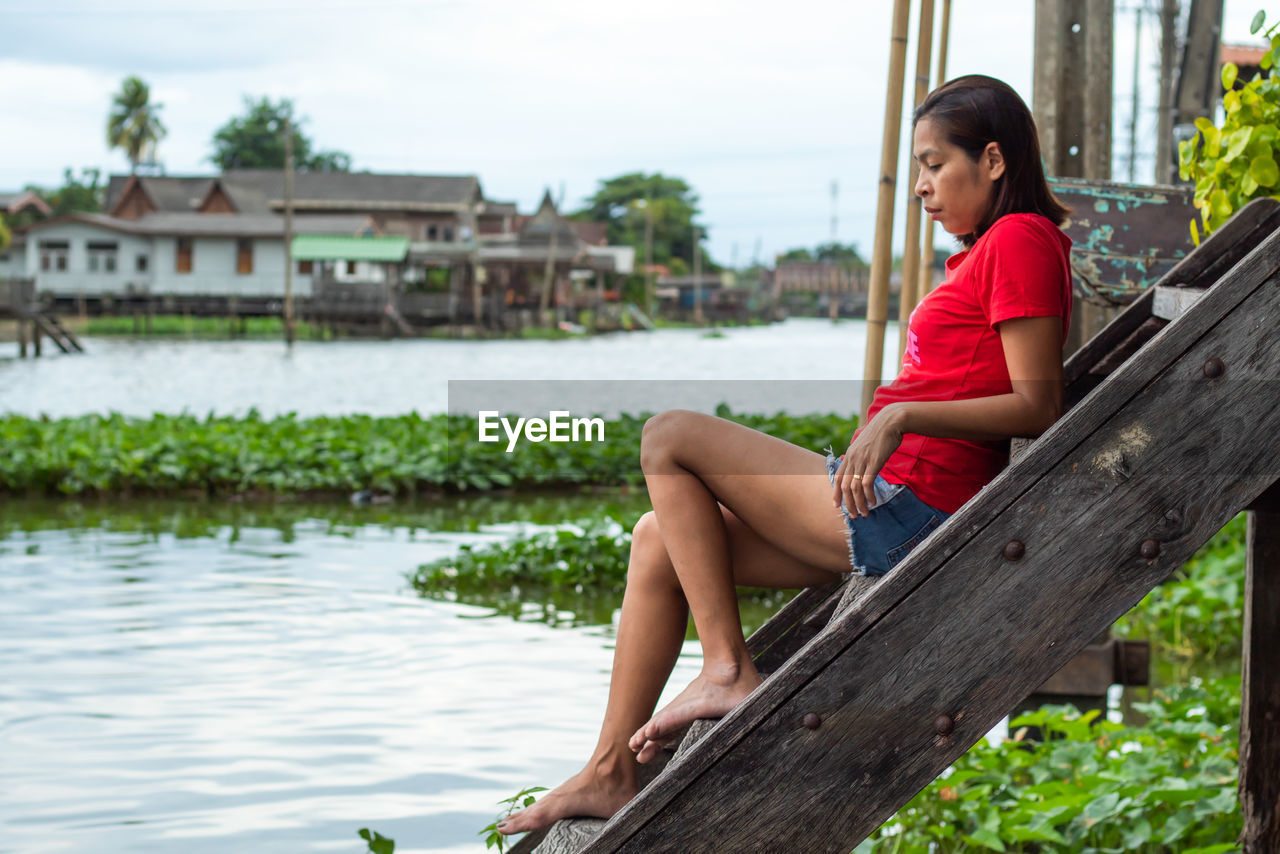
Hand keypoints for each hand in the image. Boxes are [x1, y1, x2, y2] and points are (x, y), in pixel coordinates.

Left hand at [831, 403, 906, 517]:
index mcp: (849, 455)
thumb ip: (860, 457)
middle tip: (853, 515)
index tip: (836, 505)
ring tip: (865, 513)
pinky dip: (868, 495)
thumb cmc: (881, 434)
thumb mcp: (865, 445)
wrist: (891, 421)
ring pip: (854, 488)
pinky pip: (867, 483)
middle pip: (844, 486)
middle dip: (847, 503)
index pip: (838, 478)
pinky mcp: (874, 462)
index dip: (836, 493)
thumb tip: (860, 469)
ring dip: (859, 503)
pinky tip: (873, 502)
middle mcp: (853, 458)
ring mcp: (862, 460)